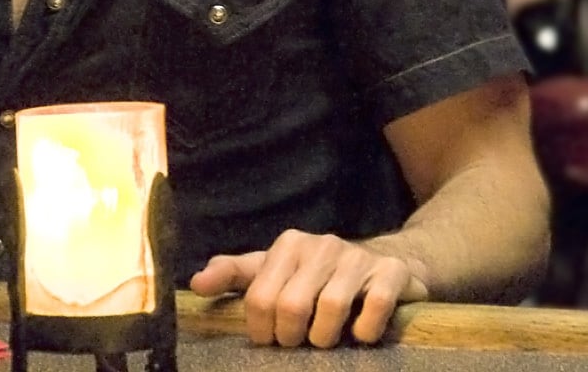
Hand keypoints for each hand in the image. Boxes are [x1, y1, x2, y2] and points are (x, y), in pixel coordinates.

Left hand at [189, 229, 428, 347]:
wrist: (388, 263)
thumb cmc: (320, 276)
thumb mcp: (275, 271)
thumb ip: (235, 275)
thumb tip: (196, 283)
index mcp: (289, 244)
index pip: (259, 298)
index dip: (262, 330)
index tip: (271, 337)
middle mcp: (322, 244)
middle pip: (291, 306)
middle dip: (292, 337)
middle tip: (299, 342)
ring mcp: (358, 257)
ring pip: (331, 308)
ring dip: (326, 338)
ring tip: (326, 340)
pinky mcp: (391, 272)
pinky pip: (374, 306)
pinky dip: (365, 331)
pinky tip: (360, 333)